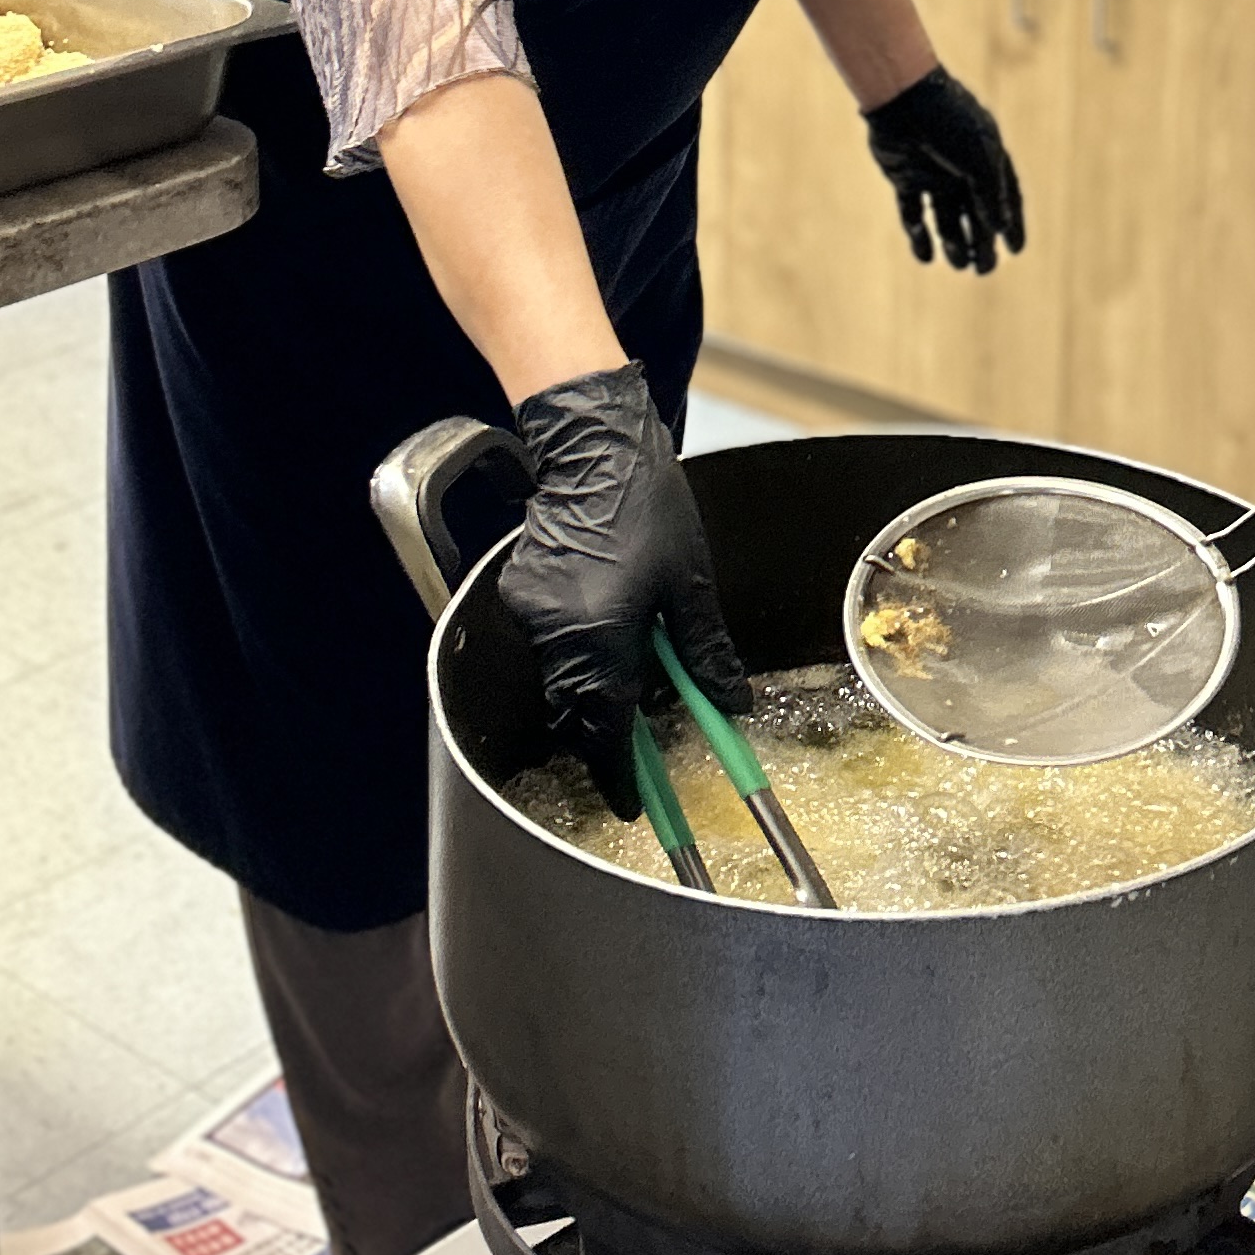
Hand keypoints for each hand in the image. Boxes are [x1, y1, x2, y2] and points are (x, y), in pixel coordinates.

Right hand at [498, 364, 750, 817]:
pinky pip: (551, 648)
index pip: (607, 731)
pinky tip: (609, 632)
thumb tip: (730, 703)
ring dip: (596, 697)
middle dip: (607, 742)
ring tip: (636, 684)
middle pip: (578, 715)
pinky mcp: (523, 595)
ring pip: (562, 684)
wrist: (594, 447)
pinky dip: (579, 657)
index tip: (634, 806)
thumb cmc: (648, 506)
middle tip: (639, 761)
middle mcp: (558, 634)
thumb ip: (706, 653)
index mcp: (602, 637)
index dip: (622, 776)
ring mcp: (535, 615)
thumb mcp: (690, 585)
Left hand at [864, 64, 1024, 273]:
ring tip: (958, 263)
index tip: (1015, 250)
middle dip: (980, 243)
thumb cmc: (949, 124)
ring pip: (947, 217)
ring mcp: (933, 174)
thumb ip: (990, 195)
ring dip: (953, 242)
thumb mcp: (979, 160)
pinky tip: (926, 256)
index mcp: (987, 158)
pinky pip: (913, 213)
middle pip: (976, 213)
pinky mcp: (905, 178)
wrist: (903, 98)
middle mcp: (962, 168)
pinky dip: (919, 236)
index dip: (1012, 223)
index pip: (1006, 196)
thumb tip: (999, 230)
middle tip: (982, 270)